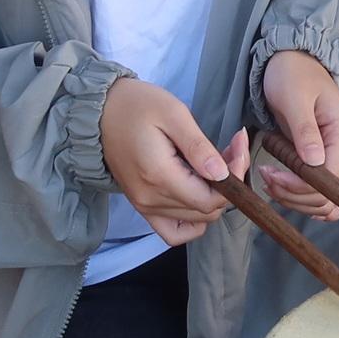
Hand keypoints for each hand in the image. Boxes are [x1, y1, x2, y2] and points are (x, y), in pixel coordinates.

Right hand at [99, 77, 248, 245]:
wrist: (100, 112)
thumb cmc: (137, 105)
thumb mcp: (173, 114)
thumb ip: (198, 147)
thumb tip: (222, 174)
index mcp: (159, 177)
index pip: (212, 199)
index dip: (234, 178)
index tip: (238, 146)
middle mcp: (151, 200)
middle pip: (207, 210)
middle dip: (229, 183)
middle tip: (229, 149)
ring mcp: (145, 207)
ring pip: (196, 220)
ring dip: (215, 196)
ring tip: (214, 163)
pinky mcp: (142, 207)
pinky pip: (174, 232)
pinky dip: (193, 220)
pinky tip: (199, 193)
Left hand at [258, 50, 338, 222]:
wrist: (291, 61)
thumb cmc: (291, 74)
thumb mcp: (294, 99)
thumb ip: (305, 131)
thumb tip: (315, 163)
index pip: (329, 179)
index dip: (299, 185)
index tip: (270, 174)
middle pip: (327, 195)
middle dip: (293, 194)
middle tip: (264, 176)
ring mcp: (335, 155)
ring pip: (321, 198)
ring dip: (292, 197)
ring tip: (266, 177)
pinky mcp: (322, 158)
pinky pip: (317, 190)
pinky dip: (299, 195)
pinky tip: (281, 185)